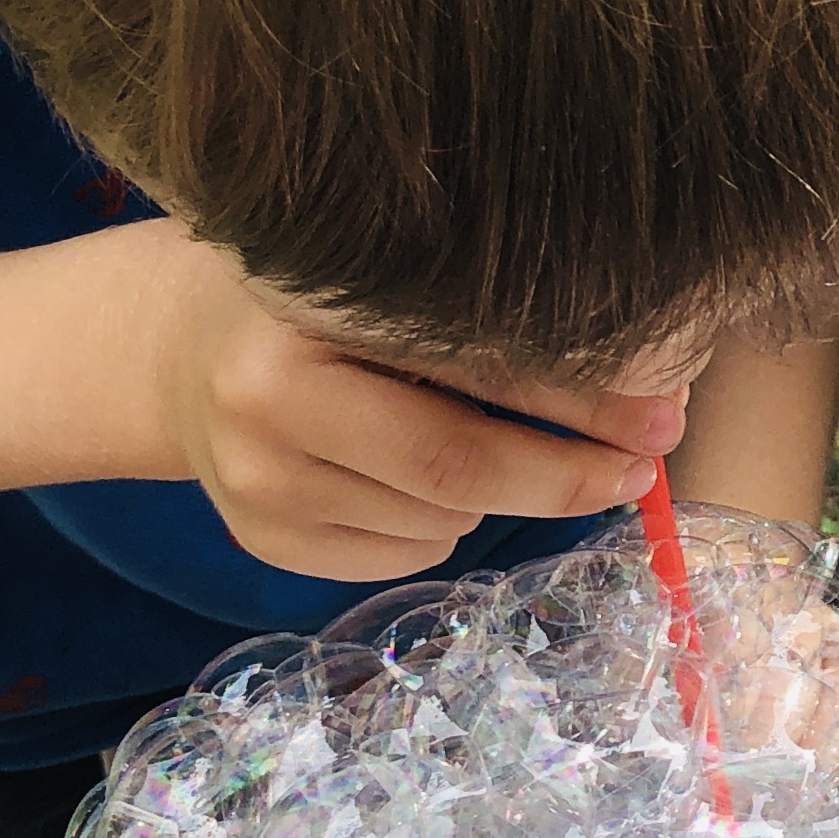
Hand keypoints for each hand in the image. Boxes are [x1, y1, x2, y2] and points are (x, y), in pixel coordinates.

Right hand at [135, 224, 681, 580]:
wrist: (177, 349)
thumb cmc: (316, 299)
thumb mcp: (387, 282)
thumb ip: (489, 324)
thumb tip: (643, 393)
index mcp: (304, 310)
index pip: (470, 366)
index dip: (579, 400)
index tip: (661, 416)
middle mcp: (264, 400)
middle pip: (456, 466)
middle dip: (564, 475)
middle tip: (637, 468)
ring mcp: (254, 482)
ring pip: (437, 522)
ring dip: (494, 498)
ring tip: (480, 443)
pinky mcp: (259, 539)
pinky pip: (399, 555)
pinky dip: (439, 526)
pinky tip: (413, 477)